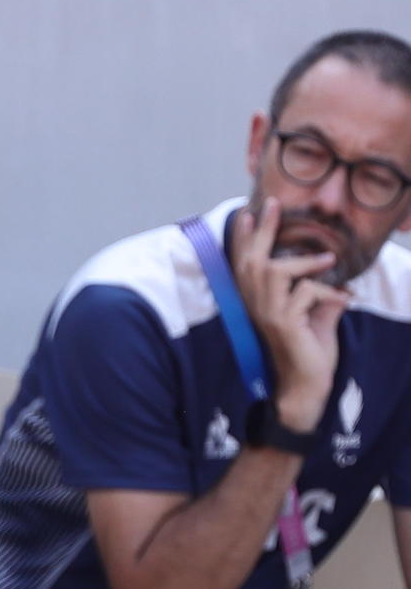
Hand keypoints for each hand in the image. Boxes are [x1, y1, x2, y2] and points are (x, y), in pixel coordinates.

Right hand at [230, 198, 350, 429]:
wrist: (307, 384)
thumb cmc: (310, 350)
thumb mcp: (316, 316)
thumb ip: (322, 297)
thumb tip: (339, 282)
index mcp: (260, 302)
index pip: (247, 265)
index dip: (247, 240)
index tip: (249, 213)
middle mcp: (256, 306)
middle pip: (254, 260)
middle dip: (264, 230)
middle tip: (272, 204)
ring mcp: (267, 314)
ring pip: (278, 271)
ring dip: (308, 263)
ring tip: (331, 259)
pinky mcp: (284, 322)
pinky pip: (306, 292)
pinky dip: (329, 293)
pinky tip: (342, 299)